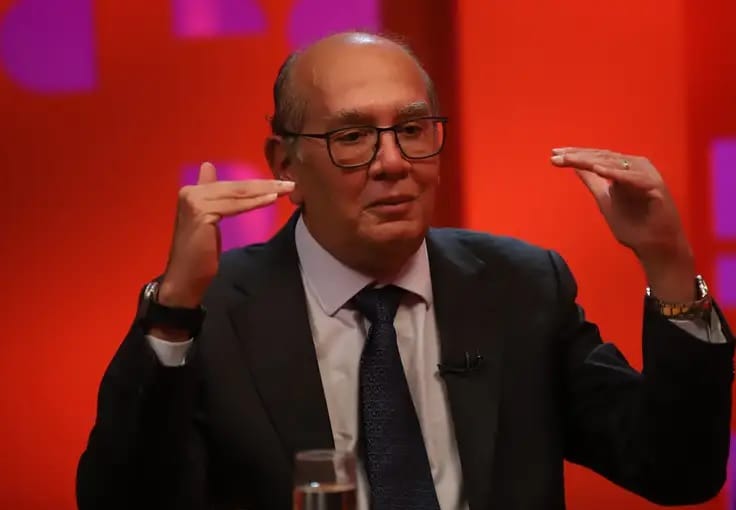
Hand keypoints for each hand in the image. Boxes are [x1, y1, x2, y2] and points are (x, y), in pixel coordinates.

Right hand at [159, 162, 293, 307]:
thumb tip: (208, 166)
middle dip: (265, 185)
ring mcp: (194, 201)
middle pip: (236, 187)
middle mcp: (191, 192)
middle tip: (289, 184)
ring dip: (264, 191)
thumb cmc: (199, 254)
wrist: (184, 278)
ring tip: (286, 189)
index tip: (279, 182)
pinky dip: (254, 203)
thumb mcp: (208, 219)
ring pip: (238, 194)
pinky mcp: (201, 212)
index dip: (256, 183)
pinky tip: (271, 199)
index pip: (231, 185)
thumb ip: (210, 196)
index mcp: (192, 192)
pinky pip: (235, 206)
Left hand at [551, 147, 694, 301]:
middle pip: (603, 157)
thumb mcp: (605, 200)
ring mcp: (647, 175)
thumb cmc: (633, 225)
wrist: (654, 247)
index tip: (553, 155)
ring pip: (615, 164)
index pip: (597, 157)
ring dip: (591, 160)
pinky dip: (615, 174)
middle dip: (578, 155)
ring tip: (570, 159)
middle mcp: (636, 167)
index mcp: (625, 169)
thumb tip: (576, 166)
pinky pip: (633, 179)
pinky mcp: (656, 187)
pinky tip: (597, 170)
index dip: (576, 155)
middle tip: (556, 155)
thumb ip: (593, 182)